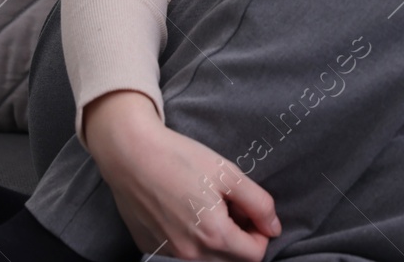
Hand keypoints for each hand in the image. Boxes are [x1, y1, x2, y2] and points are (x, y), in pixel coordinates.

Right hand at [83, 90, 280, 260]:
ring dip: (215, 239)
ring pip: (206, 257)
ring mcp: (168, 252)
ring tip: (204, 204)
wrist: (129, 153)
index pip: (255, 255)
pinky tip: (180, 208)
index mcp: (214, 235)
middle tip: (228, 204)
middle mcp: (190, 253)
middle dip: (238, 237)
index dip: (260, 232)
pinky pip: (181, 250)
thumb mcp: (228, 173)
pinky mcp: (150, 246)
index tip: (249, 210)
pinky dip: (189, 236)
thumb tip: (274, 228)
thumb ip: (258, 203)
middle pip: (231, 259)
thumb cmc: (179, 158)